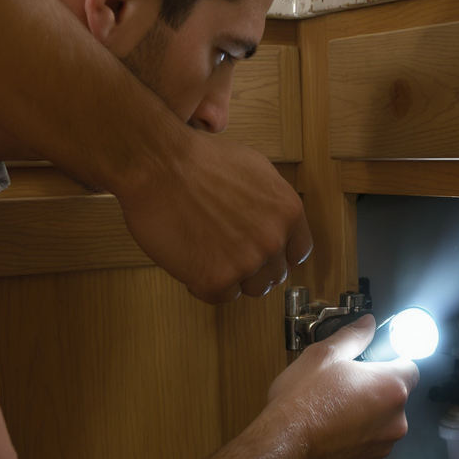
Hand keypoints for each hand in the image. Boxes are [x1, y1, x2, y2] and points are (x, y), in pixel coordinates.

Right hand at [117, 128, 312, 303]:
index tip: (265, 255)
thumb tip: (273, 221)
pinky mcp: (216, 280)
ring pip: (250, 288)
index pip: (298, 251)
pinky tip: (193, 258)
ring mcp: (245, 262)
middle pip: (274, 274)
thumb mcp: (255, 170)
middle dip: (254, 266)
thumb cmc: (198, 161)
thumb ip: (271, 203)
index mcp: (288, 211)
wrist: (159, 166)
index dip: (278, 254)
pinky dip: (205, 282)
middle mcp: (272, 239)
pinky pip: (220, 296)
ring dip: (233, 277)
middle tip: (228, 251)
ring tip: (209, 251)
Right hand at [264, 315, 419, 458]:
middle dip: (375, 388)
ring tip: (335, 408)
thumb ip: (353, 337)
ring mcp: (382, 445)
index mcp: (391, 387)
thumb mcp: (324, 355)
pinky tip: (333, 427)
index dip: (392, 362)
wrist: (284, 449)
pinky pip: (369, 442)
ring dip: (367, 414)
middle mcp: (395, 419)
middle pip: (395, 395)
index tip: (376, 362)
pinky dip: (356, 435)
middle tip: (345, 384)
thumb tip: (366, 325)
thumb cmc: (301, 404)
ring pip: (382, 421)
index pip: (411, 367)